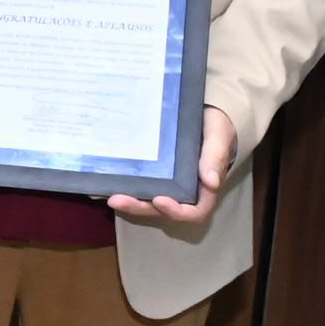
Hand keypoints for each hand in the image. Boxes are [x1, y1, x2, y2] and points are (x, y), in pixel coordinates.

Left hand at [110, 107, 235, 227]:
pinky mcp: (153, 174)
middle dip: (138, 207)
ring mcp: (166, 184)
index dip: (176, 211)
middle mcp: (184, 191)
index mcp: (204, 188)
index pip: (194, 212)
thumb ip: (215, 157)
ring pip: (146, 201)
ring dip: (128, 201)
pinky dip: (123, 186)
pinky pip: (138, 185)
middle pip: (161, 210)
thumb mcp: (219, 136)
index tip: (159, 200)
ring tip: (108, 195)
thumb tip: (211, 182)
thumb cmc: (217, 126)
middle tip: (116, 200)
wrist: (205, 114)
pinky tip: (105, 180)